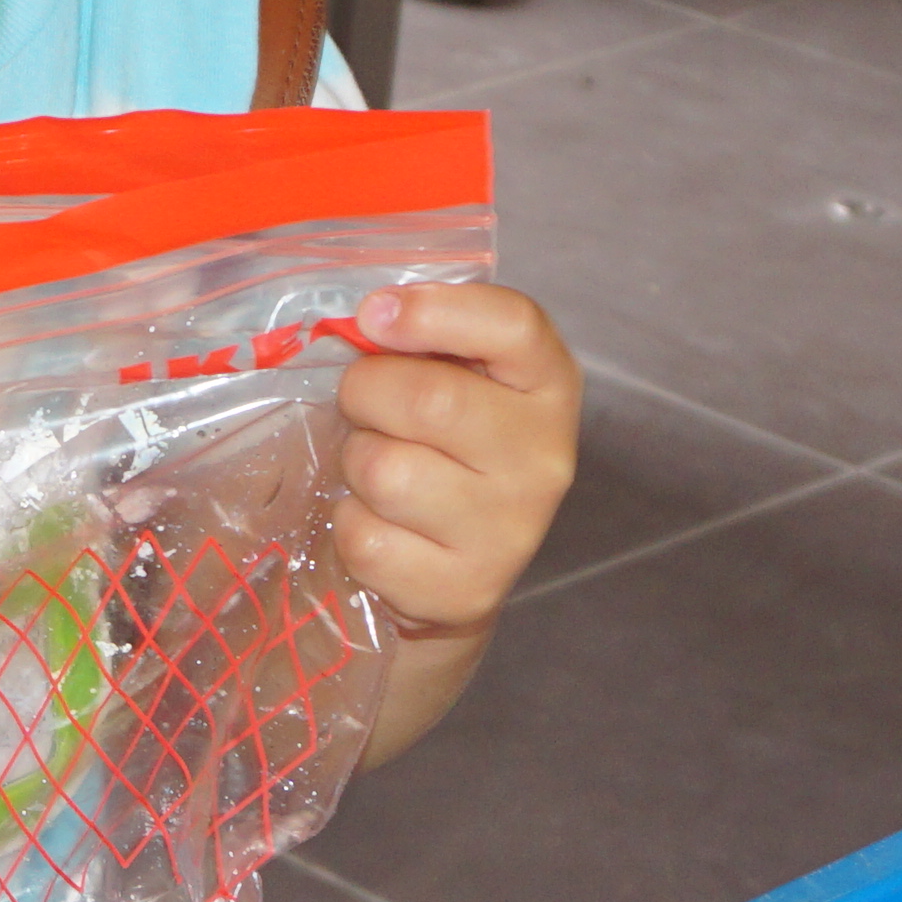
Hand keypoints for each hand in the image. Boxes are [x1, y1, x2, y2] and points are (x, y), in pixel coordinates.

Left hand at [335, 280, 582, 636]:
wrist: (461, 567)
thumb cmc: (448, 447)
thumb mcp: (459, 378)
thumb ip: (426, 338)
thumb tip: (368, 318)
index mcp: (549, 384)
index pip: (513, 325)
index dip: (433, 311)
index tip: (374, 314)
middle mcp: (544, 457)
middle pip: (427, 398)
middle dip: (365, 392)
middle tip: (362, 404)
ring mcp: (510, 530)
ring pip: (385, 470)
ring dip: (356, 462)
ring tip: (377, 469)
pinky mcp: (465, 589)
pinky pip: (365, 536)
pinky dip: (351, 523)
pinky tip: (380, 523)